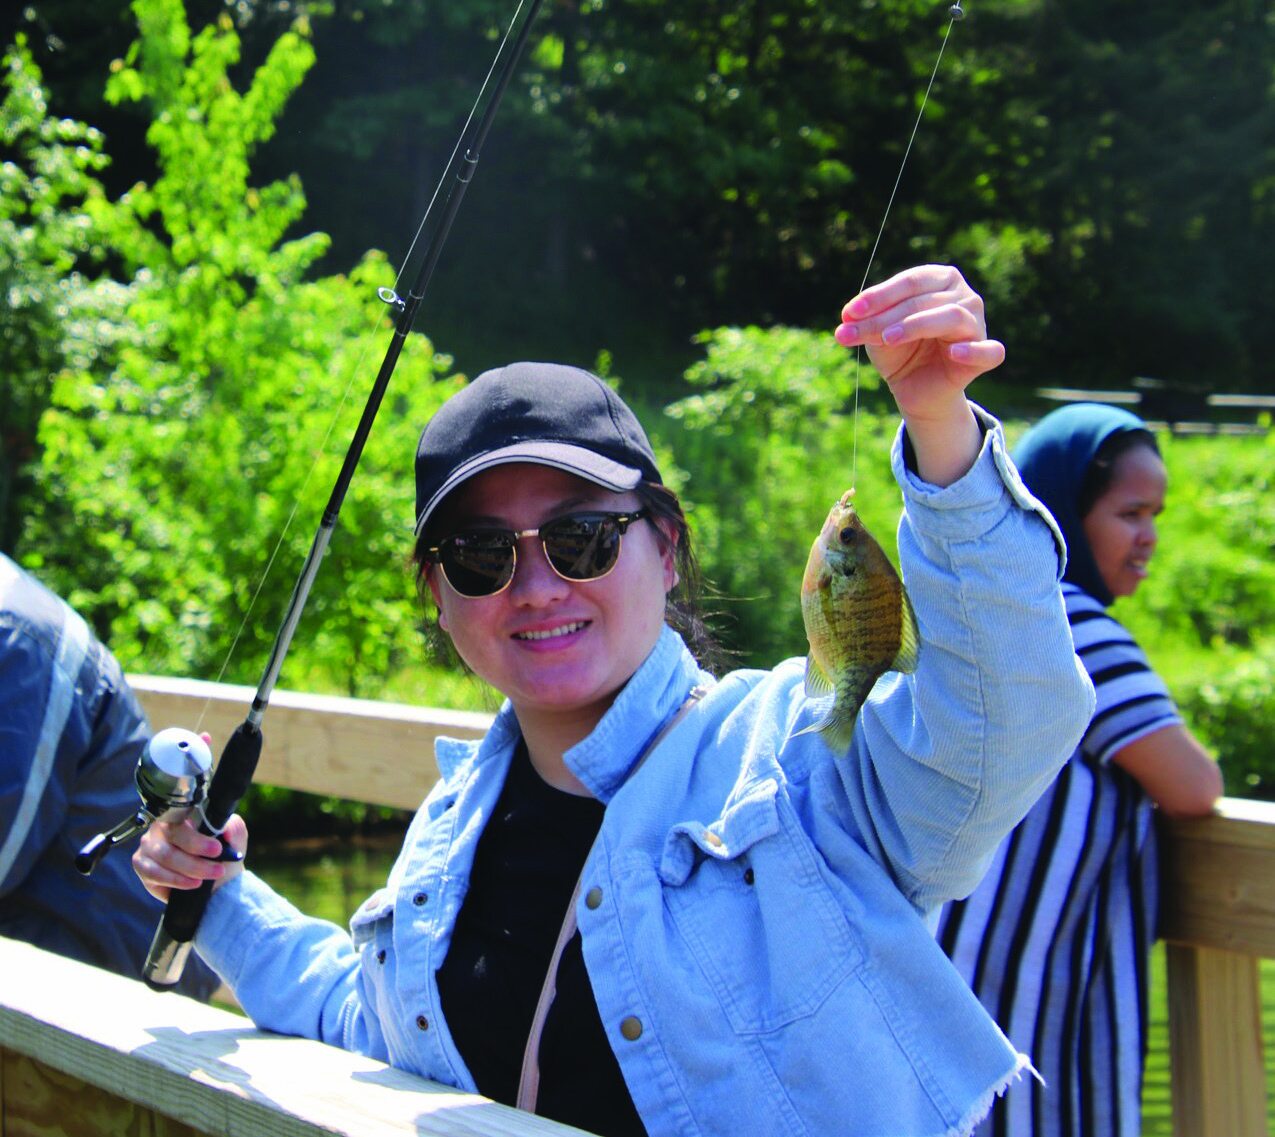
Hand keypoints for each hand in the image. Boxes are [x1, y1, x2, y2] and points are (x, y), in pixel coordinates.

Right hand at [133, 812, 247, 903]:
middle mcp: (159, 829)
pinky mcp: (142, 867)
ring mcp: (148, 847)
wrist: (215, 878)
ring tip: (207, 877)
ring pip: (165, 857)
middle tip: (218, 868)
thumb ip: (233, 828)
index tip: (217, 849)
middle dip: (197, 856)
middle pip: (172, 838)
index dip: (198, 837)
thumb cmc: (220, 854)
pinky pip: (154, 874)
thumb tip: (227, 830)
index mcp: (180, 815)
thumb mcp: (233, 838)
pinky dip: (176, 880)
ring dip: (190, 870)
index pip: (181, 819)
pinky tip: (192, 883)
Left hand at [835, 265, 1004, 484]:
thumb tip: (848, 318)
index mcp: (940, 280)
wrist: (914, 388)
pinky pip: (989, 351)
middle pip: (923, 300)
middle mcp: (964, 296)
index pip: (911, 281)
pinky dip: (973, 351)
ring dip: (915, 325)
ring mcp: (977, 324)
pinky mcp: (985, 355)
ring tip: (887, 339)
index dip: (878, 296)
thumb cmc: (899, 351)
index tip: (848, 313)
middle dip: (884, 317)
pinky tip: (954, 353)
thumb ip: (868, 322)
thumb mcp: (877, 334)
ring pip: (951, 316)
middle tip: (852, 332)